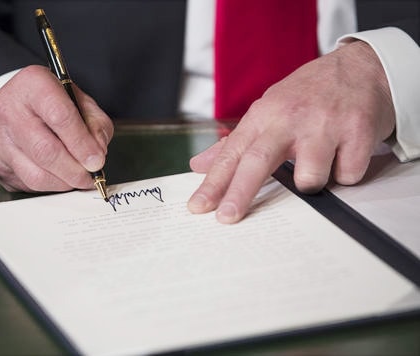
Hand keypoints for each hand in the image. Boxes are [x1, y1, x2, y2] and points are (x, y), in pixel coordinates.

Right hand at [0, 65, 112, 191]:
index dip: (82, 143)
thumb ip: (95, 124)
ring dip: (63, 183)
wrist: (19, 105)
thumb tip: (97, 154)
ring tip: (78, 179)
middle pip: (45, 150)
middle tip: (90, 177)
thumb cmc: (53, 102)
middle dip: (74, 170)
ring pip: (34, 174)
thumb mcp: (81, 101)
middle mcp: (8, 108)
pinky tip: (60, 178)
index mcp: (33, 83)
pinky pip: (26, 183)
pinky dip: (50, 186)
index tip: (97, 161)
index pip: (60, 116)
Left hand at [188, 40, 395, 223]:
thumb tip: (199, 165)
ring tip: (320, 161)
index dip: (213, 183)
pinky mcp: (358, 132)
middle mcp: (291, 119)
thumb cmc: (310, 93)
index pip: (232, 153)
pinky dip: (345, 172)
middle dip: (240, 193)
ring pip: (309, 178)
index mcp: (264, 115)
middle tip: (227, 217)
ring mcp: (325, 125)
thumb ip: (236, 142)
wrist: (363, 66)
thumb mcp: (268, 109)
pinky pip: (347, 176)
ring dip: (313, 181)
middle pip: (258, 161)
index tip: (198, 206)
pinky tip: (345, 152)